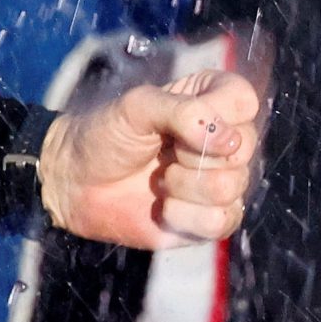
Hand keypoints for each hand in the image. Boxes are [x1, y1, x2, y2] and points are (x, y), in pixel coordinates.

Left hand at [41, 69, 260, 248]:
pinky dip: (184, 216)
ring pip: (231, 187)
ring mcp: (222, 180)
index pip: (243, 100)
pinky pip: (222, 221)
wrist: (77, 183)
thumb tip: (228, 139)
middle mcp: (223, 140)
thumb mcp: (136, 107)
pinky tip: (164, 207)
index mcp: (209, 101)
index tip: (180, 123)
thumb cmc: (105, 135)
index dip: (216, 116)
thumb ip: (182, 111)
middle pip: (242, 148)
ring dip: (184, 186)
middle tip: (162, 151)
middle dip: (192, 154)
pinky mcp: (214, 218)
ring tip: (160, 178)